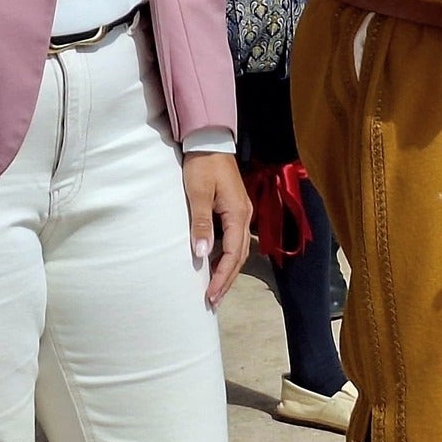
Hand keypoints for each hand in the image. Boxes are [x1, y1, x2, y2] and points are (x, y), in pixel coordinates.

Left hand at [182, 151, 250, 308]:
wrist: (209, 140)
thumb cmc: (202, 165)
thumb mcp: (198, 194)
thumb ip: (201, 224)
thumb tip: (202, 255)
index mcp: (237, 214)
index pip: (233, 254)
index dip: (221, 277)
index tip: (209, 295)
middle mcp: (244, 215)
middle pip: (239, 256)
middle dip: (226, 280)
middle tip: (212, 301)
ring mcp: (241, 212)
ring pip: (238, 249)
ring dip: (227, 270)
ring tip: (214, 290)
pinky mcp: (234, 208)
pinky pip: (233, 239)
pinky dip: (226, 256)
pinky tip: (215, 264)